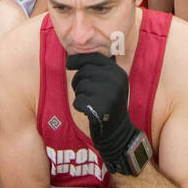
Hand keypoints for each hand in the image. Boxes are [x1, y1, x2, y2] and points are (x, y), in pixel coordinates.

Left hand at [66, 52, 139, 169]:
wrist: (118, 131)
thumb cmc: (109, 104)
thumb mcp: (112, 83)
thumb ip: (99, 69)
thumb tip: (72, 56)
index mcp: (118, 72)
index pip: (94, 57)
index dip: (79, 59)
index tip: (69, 63)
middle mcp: (116, 81)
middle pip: (84, 71)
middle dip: (78, 81)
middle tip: (85, 92)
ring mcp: (109, 95)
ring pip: (80, 85)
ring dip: (80, 94)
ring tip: (91, 102)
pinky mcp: (100, 109)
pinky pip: (78, 100)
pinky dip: (79, 106)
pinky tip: (88, 111)